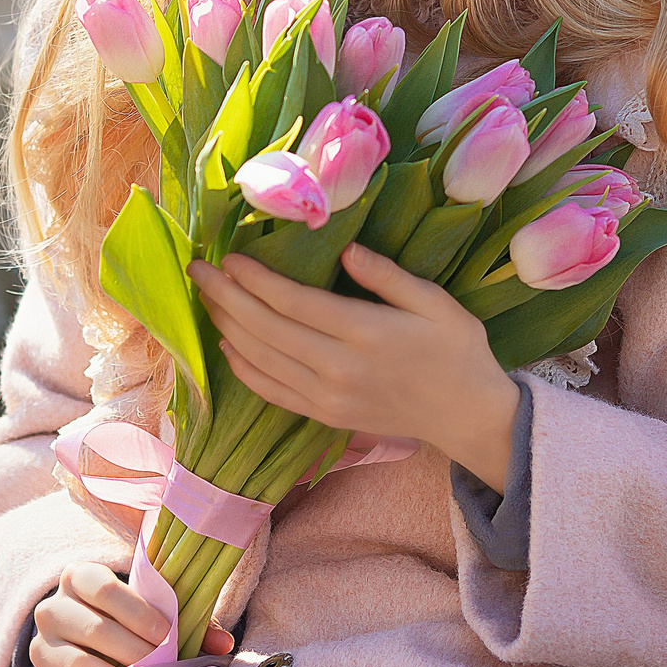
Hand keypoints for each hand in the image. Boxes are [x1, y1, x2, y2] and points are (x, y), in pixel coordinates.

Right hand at [29, 560, 232, 666]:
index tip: (167, 633)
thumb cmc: (126, 620)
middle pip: (95, 628)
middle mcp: (51, 608)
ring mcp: (41, 645)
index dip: (138, 611)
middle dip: (136, 650)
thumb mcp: (150, 610)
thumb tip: (223, 643)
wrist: (81, 643)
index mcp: (79, 577)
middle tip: (163, 664)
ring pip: (79, 662)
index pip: (104, 587)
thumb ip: (186, 620)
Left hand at [188, 243, 517, 489]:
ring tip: (206, 299)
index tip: (228, 257)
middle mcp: (338, 369)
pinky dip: (243, 368)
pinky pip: (272, 392)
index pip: (292, 302)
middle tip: (198, 271)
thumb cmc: (457, 351)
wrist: (467, 416)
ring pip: (260, 360)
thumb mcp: (436, 303)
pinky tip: (227, 344)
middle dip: (226, 297)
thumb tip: (346, 249)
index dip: (254, 279)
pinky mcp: (325, 417)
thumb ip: (388, 276)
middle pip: (265, 329)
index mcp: (365, 333)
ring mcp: (327, 398)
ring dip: (227, 328)